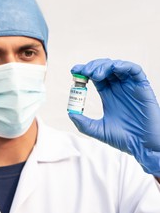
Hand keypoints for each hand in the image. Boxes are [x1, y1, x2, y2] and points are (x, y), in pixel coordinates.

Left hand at [69, 58, 159, 175]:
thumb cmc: (123, 139)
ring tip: (95, 74)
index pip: (95, 77)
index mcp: (108, 95)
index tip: (74, 70)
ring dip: (105, 65)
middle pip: (104, 69)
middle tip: (84, 72)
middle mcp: (118, 89)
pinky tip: (114, 69)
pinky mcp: (142, 87)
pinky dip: (124, 66)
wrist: (143, 146)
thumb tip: (70, 113)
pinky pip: (135, 70)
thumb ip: (84, 123)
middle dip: (92, 66)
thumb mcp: (99, 130)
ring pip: (117, 66)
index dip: (85, 71)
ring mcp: (130, 87)